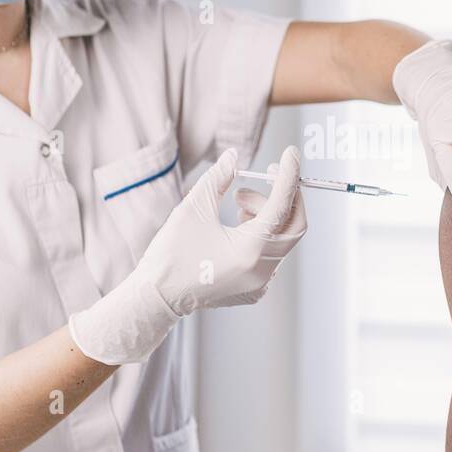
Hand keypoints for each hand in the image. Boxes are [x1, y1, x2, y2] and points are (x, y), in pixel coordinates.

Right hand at [149, 145, 306, 313]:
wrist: (157, 297)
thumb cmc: (171, 255)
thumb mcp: (194, 209)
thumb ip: (218, 178)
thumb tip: (233, 156)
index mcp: (251, 250)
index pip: (282, 205)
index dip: (288, 175)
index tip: (291, 154)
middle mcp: (262, 270)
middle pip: (294, 224)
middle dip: (283, 196)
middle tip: (267, 176)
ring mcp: (260, 284)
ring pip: (281, 239)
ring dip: (267, 215)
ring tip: (238, 203)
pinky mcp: (254, 290)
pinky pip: (272, 256)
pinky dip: (263, 235)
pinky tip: (239, 227)